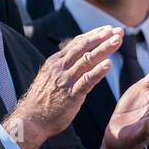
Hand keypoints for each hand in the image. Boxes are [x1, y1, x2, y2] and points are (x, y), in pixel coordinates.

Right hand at [4, 26, 120, 148]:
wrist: (30, 120)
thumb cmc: (43, 99)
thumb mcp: (52, 76)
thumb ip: (66, 65)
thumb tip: (81, 55)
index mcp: (56, 61)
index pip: (78, 42)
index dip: (94, 34)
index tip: (109, 29)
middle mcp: (60, 67)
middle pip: (84, 47)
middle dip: (102, 37)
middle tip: (118, 31)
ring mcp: (65, 80)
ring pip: (87, 60)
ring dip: (104, 48)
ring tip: (118, 41)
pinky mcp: (71, 95)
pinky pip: (87, 80)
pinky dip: (98, 71)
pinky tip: (109, 64)